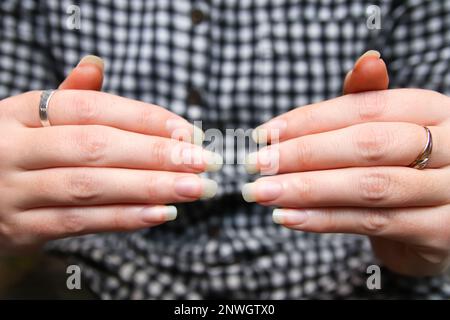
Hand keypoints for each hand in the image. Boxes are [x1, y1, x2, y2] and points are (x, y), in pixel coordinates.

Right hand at [0, 57, 220, 252]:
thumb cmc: (22, 152)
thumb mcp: (35, 119)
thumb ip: (71, 97)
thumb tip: (96, 63)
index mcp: (21, 112)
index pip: (92, 108)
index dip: (145, 119)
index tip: (188, 131)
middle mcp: (13, 148)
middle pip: (95, 147)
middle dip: (156, 155)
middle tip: (203, 162)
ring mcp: (14, 191)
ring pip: (91, 187)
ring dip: (150, 188)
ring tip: (194, 188)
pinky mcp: (22, 228)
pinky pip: (80, 223)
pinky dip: (124, 218)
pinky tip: (161, 213)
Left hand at [245, 51, 449, 276]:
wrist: (436, 219)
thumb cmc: (403, 166)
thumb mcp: (390, 129)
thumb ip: (370, 101)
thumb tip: (367, 59)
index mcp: (433, 110)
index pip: (365, 107)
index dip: (309, 120)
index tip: (264, 133)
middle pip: (367, 144)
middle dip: (303, 154)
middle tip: (256, 163)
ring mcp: (449, 191)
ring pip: (369, 186)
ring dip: (306, 189)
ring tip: (261, 191)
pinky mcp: (441, 231)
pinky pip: (373, 223)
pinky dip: (324, 220)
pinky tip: (287, 217)